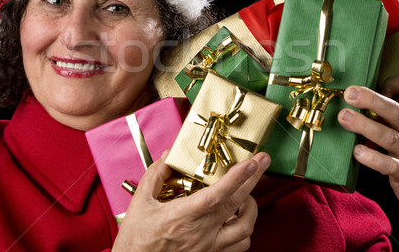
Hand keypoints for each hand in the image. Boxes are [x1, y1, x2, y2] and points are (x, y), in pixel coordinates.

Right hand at [112, 150, 270, 251]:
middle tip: (262, 162)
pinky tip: (237, 219)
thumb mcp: (140, 202)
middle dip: (254, 179)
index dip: (238, 176)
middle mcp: (202, 233)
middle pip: (239, 204)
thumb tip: (170, 156)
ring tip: (248, 193)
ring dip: (252, 207)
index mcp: (184, 216)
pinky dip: (245, 230)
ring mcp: (209, 247)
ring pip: (245, 228)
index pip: (218, 194)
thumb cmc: (136, 240)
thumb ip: (156, 175)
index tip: (252, 161)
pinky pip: (239, 246)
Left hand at [337, 76, 398, 251]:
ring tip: (344, 117)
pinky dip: (373, 158)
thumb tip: (363, 108)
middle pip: (395, 110)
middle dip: (371, 99)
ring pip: (389, 136)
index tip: (375, 85)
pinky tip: (357, 153)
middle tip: (350, 92)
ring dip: (364, 126)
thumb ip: (395, 121)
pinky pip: (389, 165)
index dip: (395, 83)